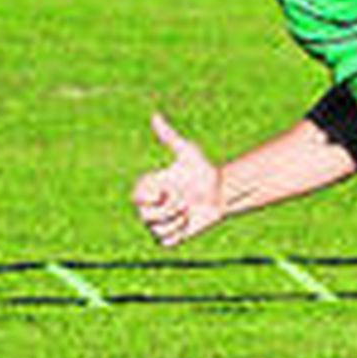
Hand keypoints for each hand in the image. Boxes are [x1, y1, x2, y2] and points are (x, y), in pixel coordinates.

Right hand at [131, 112, 224, 246]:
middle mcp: (148, 207)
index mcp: (147, 188)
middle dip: (170, 209)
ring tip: (188, 210)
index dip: (153, 197)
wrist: (220, 192)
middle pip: (147, 218)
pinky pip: (166, 241)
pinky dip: (179, 233)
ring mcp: (157, 224)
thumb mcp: (186, 152)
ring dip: (177, 221)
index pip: (136, 199)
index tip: (168, 189)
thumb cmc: (202, 170)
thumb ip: (169, 137)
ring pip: (157, 230)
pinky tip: (188, 222)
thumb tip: (155, 116)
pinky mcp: (168, 238)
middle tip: (184, 200)